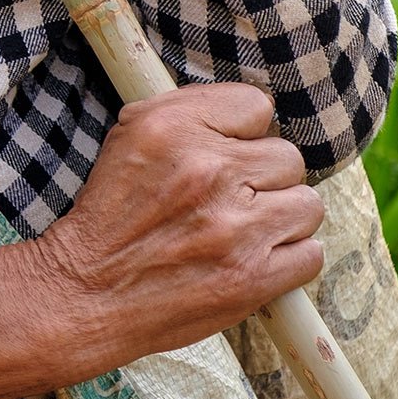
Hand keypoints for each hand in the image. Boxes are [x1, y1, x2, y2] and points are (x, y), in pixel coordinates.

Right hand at [8, 85, 324, 387]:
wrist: (87, 293)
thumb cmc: (110, 215)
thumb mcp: (128, 136)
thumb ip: (188, 112)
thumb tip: (245, 114)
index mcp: (174, 128)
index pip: (255, 106)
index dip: (243, 133)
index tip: (227, 153)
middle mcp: (209, 170)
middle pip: (287, 157)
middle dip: (262, 178)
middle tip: (231, 199)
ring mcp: (235, 227)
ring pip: (307, 204)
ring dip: (281, 217)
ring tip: (245, 229)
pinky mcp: (252, 278)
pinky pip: (310, 254)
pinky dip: (289, 259)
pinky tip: (255, 259)